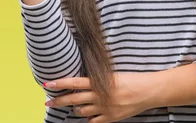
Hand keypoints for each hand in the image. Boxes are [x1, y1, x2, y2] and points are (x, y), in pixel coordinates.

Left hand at [43, 73, 158, 122]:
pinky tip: (90, 114)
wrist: (148, 90)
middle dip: (59, 100)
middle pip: (74, 99)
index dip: (60, 83)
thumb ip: (97, 81)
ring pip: (81, 111)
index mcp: (100, 82)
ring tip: (77, 105)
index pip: (75, 82)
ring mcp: (105, 108)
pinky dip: (90, 118)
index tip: (47, 84)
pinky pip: (93, 121)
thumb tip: (81, 85)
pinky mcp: (111, 118)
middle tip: (48, 102)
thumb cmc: (131, 79)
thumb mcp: (112, 76)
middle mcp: (100, 96)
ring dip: (76, 108)